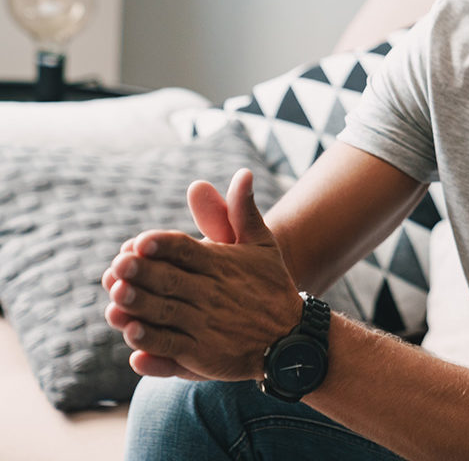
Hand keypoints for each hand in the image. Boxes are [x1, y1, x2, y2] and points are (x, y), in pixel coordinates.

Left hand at [102, 169, 301, 381]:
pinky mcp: (202, 354)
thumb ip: (243, 211)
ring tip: (117, 296)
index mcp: (222, 264)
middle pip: (172, 280)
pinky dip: (152, 341)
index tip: (139, 242)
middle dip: (144, 273)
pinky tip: (132, 333)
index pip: (186, 250)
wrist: (292, 338)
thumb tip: (243, 173)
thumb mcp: (263, 245)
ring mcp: (206, 325)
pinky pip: (172, 346)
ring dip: (140, 305)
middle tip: (118, 266)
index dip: (163, 245)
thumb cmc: (270, 285)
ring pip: (166, 313)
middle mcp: (212, 293)